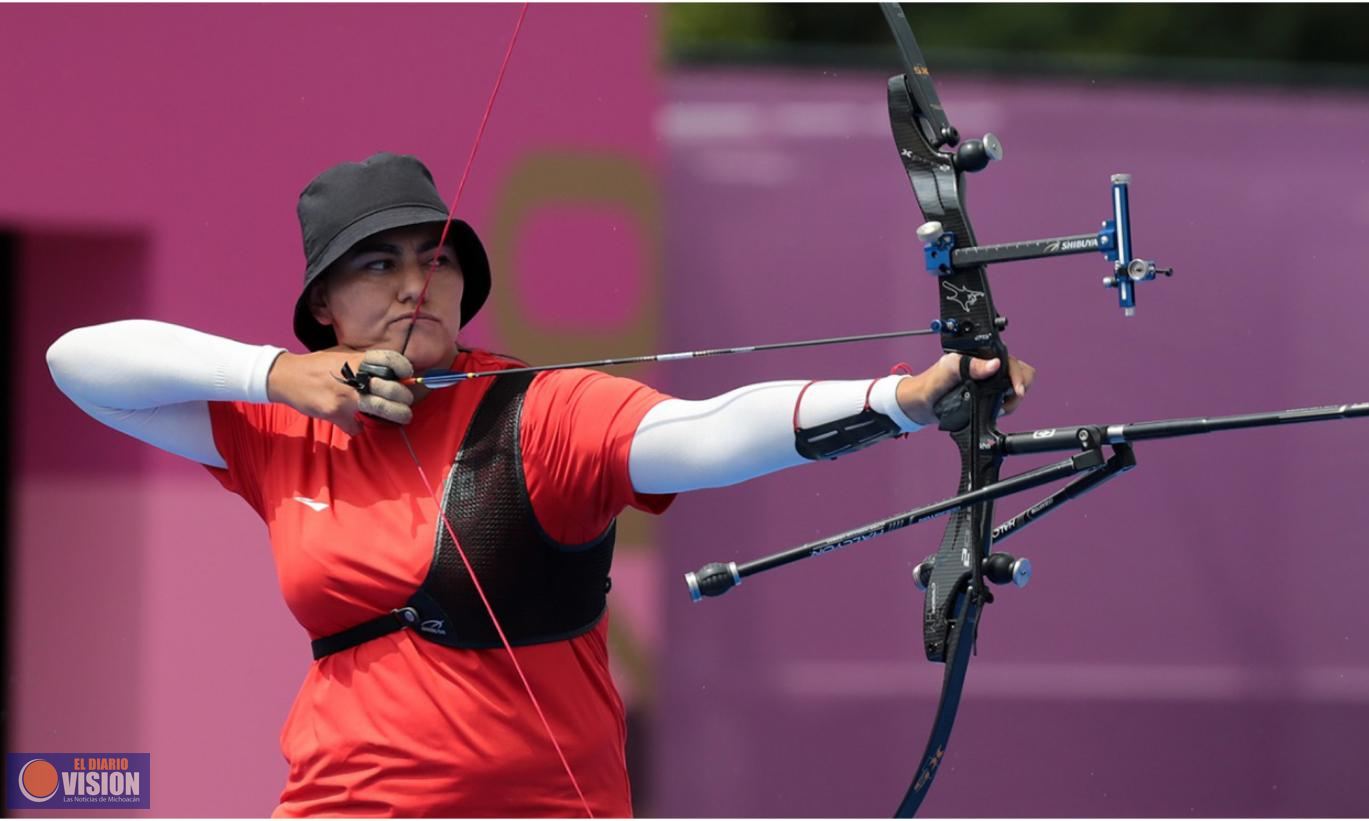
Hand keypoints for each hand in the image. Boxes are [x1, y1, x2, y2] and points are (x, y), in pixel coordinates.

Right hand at [267, 349, 415, 435]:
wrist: (288, 376)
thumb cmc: (318, 365)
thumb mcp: (343, 355)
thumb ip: (364, 363)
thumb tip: (389, 372)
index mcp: (358, 359)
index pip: (391, 359)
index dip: (404, 369)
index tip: (407, 376)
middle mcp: (354, 375)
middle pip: (392, 389)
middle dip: (404, 399)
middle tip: (406, 403)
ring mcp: (346, 394)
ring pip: (382, 408)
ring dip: (397, 415)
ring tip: (402, 417)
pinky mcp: (335, 411)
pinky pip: (356, 426)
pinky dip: (358, 428)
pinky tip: (357, 425)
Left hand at [896, 353, 1035, 426]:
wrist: (921, 404)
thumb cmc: (931, 382)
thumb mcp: (949, 369)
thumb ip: (970, 365)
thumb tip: (994, 364)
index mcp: (982, 355)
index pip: (1012, 361)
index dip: (1018, 376)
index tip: (1016, 391)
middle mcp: (989, 367)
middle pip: (1020, 374)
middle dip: (1018, 389)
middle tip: (1006, 401)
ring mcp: (990, 382)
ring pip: (1015, 389)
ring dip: (1011, 400)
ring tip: (998, 408)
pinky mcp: (989, 397)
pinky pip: (1007, 401)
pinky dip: (1005, 407)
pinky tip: (994, 411)